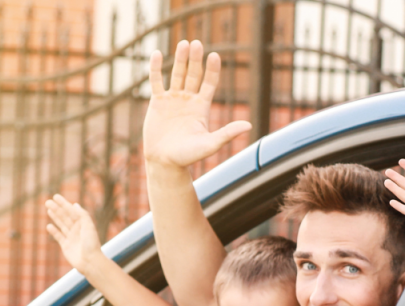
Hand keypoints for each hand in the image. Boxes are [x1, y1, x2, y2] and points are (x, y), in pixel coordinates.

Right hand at [45, 194, 105, 273]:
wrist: (90, 262)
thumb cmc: (91, 243)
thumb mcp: (88, 226)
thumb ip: (82, 214)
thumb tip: (75, 204)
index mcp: (83, 224)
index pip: (71, 211)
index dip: (63, 203)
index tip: (55, 196)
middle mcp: (77, 230)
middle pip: (65, 216)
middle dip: (57, 209)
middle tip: (47, 202)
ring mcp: (71, 238)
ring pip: (61, 224)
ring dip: (55, 216)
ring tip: (48, 209)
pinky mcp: (66, 246)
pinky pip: (58, 236)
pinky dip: (54, 231)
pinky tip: (49, 226)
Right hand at [142, 41, 252, 168]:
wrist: (164, 163)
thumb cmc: (188, 157)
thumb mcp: (209, 144)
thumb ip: (227, 134)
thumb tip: (248, 125)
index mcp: (202, 107)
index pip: (209, 83)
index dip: (212, 69)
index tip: (214, 56)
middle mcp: (188, 100)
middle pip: (194, 74)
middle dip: (195, 60)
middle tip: (197, 43)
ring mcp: (173, 99)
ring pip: (177, 74)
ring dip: (180, 59)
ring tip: (183, 43)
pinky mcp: (157, 102)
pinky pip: (156, 81)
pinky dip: (156, 68)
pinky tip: (157, 54)